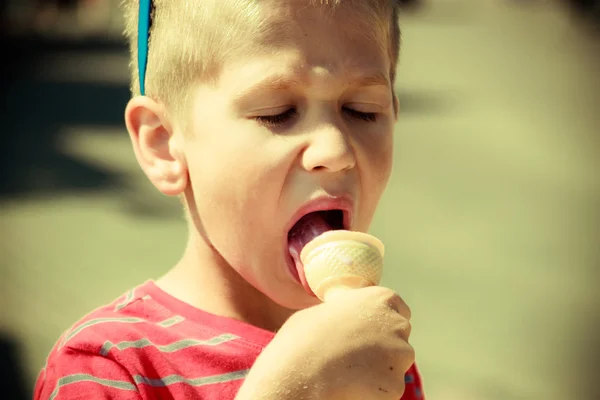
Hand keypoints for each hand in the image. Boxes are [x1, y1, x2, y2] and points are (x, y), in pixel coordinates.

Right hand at [236, 286, 414, 399]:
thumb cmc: (302, 338)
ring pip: (395, 366)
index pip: (398, 310)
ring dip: (379, 370)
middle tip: (355, 356)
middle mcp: (397, 324)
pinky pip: (387, 389)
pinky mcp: (395, 385)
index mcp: (381, 299)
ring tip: (347, 373)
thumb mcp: (324, 311)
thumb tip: (346, 319)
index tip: (369, 332)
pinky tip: (350, 387)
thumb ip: (346, 313)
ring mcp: (400, 356)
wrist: (297, 372)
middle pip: (399, 338)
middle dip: (384, 347)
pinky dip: (372, 391)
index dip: (383, 322)